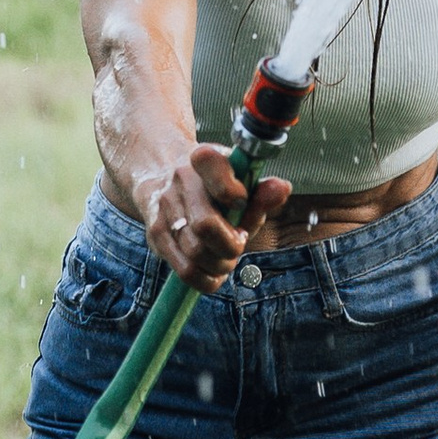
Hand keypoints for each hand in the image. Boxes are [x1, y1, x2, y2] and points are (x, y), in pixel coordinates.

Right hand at [136, 142, 290, 286]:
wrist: (163, 175)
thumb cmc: (214, 186)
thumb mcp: (240, 183)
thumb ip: (263, 191)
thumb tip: (282, 189)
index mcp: (205, 158)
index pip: (213, 168)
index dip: (233, 191)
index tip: (242, 200)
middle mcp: (181, 180)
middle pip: (205, 226)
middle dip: (230, 246)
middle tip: (239, 244)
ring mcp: (165, 207)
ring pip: (195, 253)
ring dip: (220, 265)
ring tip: (227, 258)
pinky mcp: (155, 233)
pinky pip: (184, 270)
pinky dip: (206, 279)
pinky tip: (214, 271)